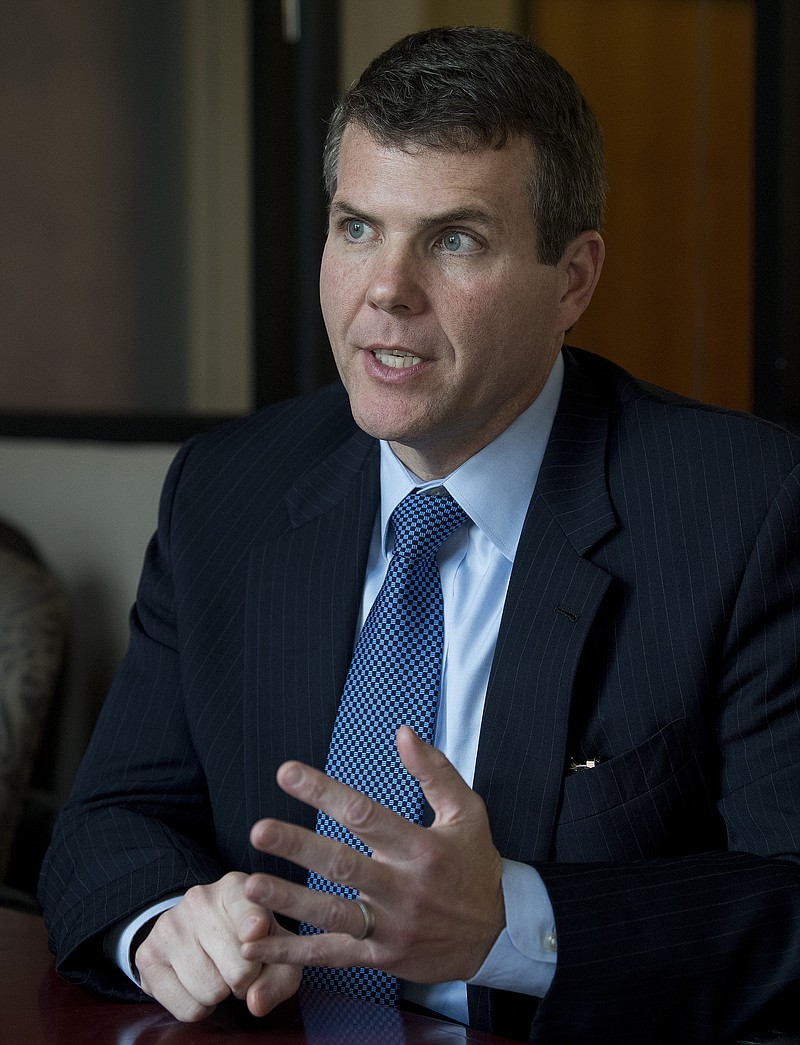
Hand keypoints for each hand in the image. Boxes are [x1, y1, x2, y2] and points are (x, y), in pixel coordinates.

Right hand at [134, 871, 300, 1020]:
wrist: (200, 934)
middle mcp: (199, 898)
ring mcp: (169, 925)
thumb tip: (255, 1002)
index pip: (248, 912)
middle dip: (246, 979)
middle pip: (238, 968)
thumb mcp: (277, 950)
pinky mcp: (147, 955)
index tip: (255, 931)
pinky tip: (199, 982)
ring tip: (219, 971)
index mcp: (236, 887)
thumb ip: (280, 977)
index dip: (254, 927)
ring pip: (211, 991)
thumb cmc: (251, 941)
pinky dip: (200, 1007)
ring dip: (222, 993)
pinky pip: (187, 1008)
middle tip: (240, 966)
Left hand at [242, 726, 504, 983]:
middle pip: (344, 866)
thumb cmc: (477, 864)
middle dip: (299, 847)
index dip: (324, 792)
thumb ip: (435, 771)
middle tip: (259, 830)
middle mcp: (404, 888)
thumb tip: (402, 733)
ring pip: (333, 915)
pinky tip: (255, 946)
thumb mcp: (467, 812)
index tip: (287, 773)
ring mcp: (391, 927)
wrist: (498, 934)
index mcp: (422, 849)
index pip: (365, 815)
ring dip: (289, 901)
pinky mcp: (381, 957)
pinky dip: (291, 954)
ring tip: (249, 885)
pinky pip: (331, 956)